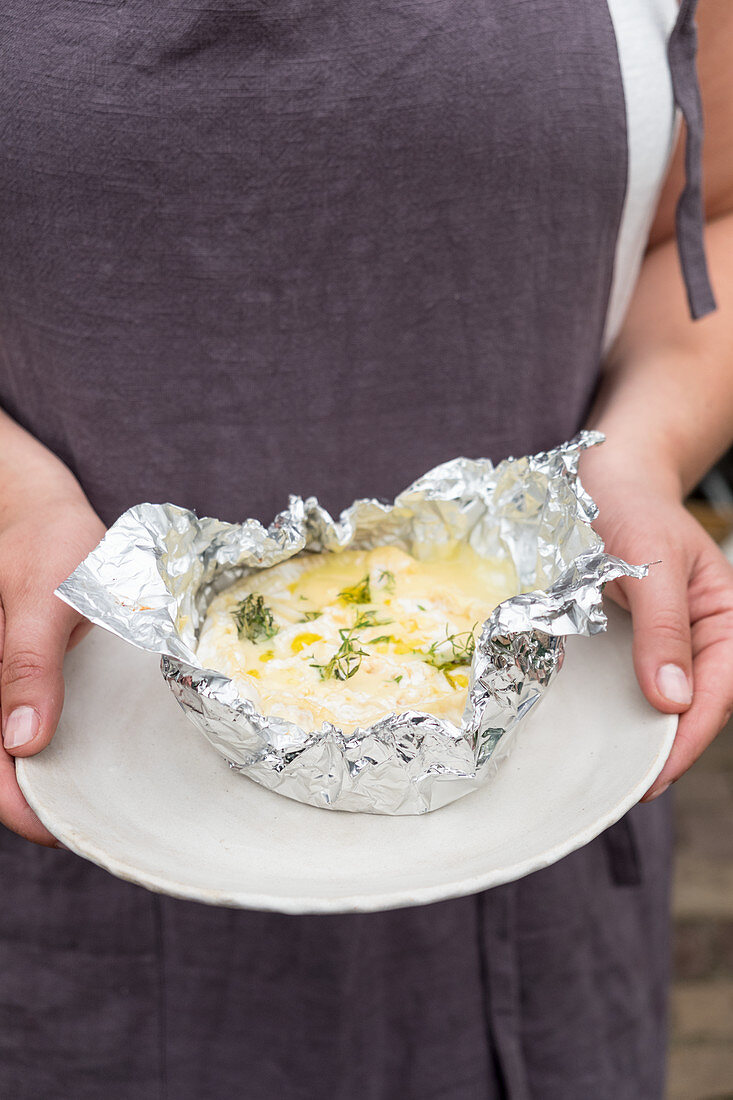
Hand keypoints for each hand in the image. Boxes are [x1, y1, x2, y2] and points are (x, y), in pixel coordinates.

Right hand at [0, 467, 103, 845]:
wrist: (39, 505)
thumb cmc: (44, 540)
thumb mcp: (43, 598)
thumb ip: (28, 664)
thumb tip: (22, 740)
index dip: (20, 811)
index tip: (65, 833)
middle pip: (2, 769)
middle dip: (42, 804)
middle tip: (103, 824)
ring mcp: (4, 683)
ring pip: (15, 749)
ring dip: (51, 779)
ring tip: (109, 799)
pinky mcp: (22, 672)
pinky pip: (31, 719)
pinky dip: (58, 745)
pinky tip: (98, 754)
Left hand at [580, 451, 732, 800]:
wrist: (603, 477)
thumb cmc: (630, 508)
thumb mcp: (648, 561)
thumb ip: (663, 627)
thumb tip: (671, 701)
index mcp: (726, 617)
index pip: (720, 690)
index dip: (690, 737)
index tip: (654, 775)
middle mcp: (704, 634)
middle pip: (696, 705)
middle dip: (668, 750)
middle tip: (627, 791)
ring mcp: (671, 639)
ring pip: (667, 701)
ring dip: (645, 738)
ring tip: (613, 777)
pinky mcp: (638, 639)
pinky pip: (639, 682)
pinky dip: (624, 711)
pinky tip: (601, 733)